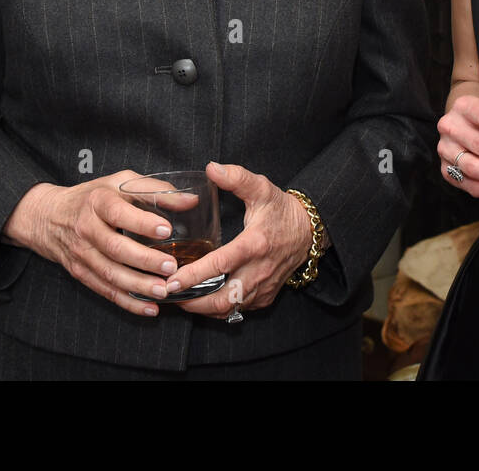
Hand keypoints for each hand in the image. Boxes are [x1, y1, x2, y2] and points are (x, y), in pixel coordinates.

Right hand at [3, 171, 189, 316]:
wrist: (49, 217)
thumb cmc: (94, 197)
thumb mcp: (120, 182)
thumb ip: (155, 190)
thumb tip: (190, 200)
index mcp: (98, 202)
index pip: (118, 213)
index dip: (142, 222)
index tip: (166, 229)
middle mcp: (87, 228)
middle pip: (115, 248)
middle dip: (144, 260)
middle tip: (171, 267)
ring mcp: (82, 253)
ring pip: (110, 274)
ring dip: (138, 285)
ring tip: (164, 290)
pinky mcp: (81, 273)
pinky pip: (105, 290)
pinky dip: (127, 302)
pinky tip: (149, 308)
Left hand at [166, 162, 312, 318]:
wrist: (309, 231)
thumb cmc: (282, 210)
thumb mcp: (262, 188)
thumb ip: (237, 178)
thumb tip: (211, 168)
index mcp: (254, 245)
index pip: (220, 265)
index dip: (193, 276)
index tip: (171, 281)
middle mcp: (258, 271)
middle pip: (222, 299)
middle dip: (193, 303)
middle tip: (169, 295)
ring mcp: (263, 287)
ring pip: (229, 309)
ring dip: (204, 308)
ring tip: (182, 299)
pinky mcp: (266, 296)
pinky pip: (239, 309)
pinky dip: (219, 308)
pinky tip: (204, 299)